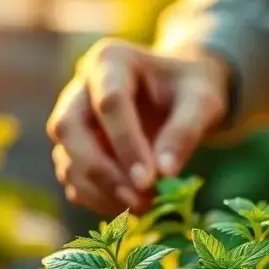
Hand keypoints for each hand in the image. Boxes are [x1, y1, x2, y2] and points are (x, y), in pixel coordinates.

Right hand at [46, 39, 228, 215]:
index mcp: (110, 60)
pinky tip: (129, 208)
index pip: (109, 103)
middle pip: (69, 129)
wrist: (181, 93)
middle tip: (139, 201)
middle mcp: (80, 87)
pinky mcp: (74, 149)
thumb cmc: (192, 90)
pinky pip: (73, 177)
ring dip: (99, 190)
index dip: (126, 144)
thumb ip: (185, 132)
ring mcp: (72, 119)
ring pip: (66, 157)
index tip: (150, 181)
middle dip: (102, 171)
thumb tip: (165, 175)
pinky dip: (96, 198)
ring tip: (142, 208)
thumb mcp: (202, 102)